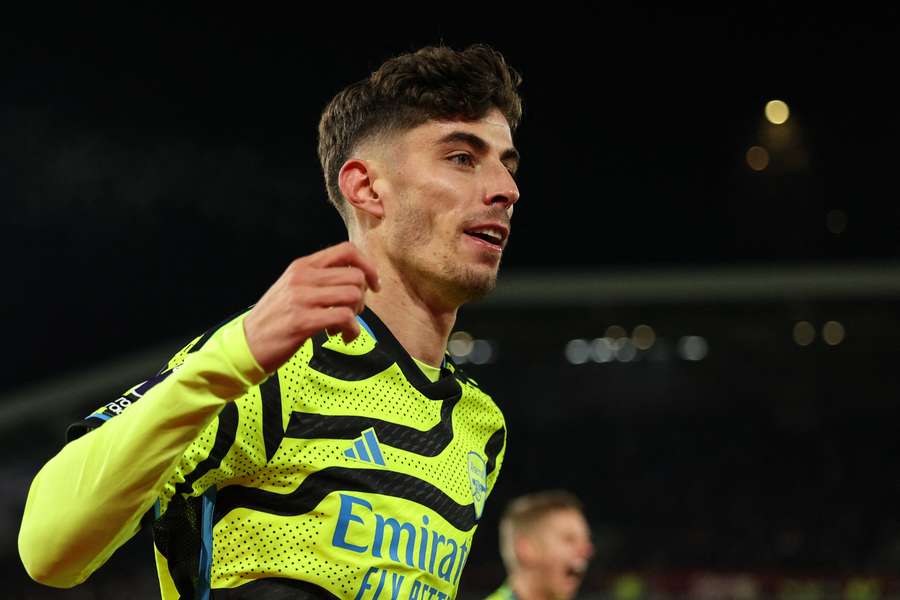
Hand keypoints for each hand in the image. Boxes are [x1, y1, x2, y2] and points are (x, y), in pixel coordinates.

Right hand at [243, 242, 379, 372]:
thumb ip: (321, 279)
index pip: (347, 250)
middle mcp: (302, 277)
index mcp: (303, 266)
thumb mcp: (294, 287)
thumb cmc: (276, 318)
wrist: (248, 344)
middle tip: (352, 312)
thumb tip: (357, 278)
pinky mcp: (303, 321)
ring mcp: (301, 298)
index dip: (368, 266)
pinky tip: (340, 336)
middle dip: (363, 298)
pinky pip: (344, 317)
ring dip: (356, 315)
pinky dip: (351, 330)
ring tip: (343, 326)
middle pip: (356, 276)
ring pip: (353, 295)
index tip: (373, 285)